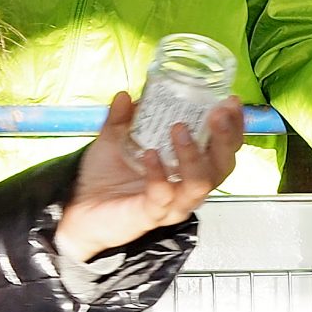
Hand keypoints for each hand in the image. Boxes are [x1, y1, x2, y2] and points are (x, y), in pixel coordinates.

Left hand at [53, 93, 245, 261]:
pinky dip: (159, 174)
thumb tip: (125, 94)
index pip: (223, 149)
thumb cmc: (105, 177)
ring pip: (199, 184)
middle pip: (222, 167)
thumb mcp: (114, 140)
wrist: (77, 209)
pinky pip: (162, 196)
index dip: (234, 127)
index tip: (232, 101)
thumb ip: (121, 119)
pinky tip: (149, 155)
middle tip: (217, 114)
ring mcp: (172, 204)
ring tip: (178, 128)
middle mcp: (187, 187)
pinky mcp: (150, 216)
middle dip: (225, 139)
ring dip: (194, 155)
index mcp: (188, 167)